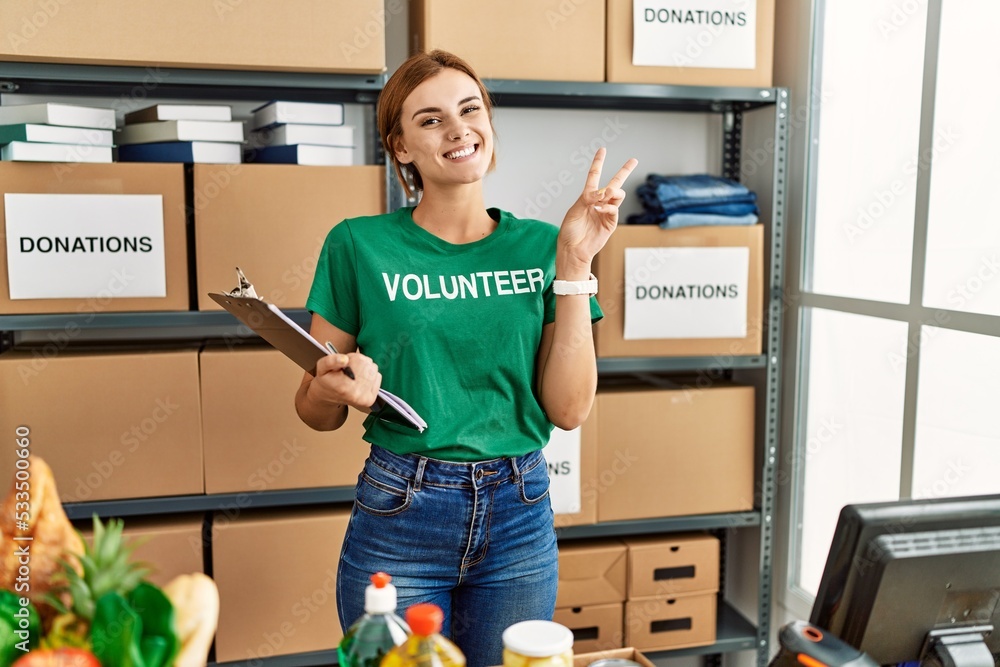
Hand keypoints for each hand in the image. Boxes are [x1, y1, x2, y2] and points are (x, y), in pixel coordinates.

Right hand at [309, 351, 381, 412]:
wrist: (327, 395)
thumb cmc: (326, 379)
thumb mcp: (321, 366)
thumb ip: (330, 361)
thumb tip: (345, 359)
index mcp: (344, 387)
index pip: (360, 360)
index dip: (352, 357)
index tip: (345, 363)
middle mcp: (356, 395)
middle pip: (368, 364)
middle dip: (359, 362)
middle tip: (349, 368)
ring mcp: (364, 399)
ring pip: (373, 369)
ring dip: (364, 368)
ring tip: (353, 373)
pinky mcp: (370, 399)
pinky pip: (378, 377)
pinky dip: (370, 375)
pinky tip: (360, 379)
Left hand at [557, 147, 637, 274]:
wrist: (574, 249)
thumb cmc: (570, 231)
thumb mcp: (574, 211)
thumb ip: (587, 199)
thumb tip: (603, 192)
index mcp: (587, 197)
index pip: (594, 176)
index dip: (598, 162)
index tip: (602, 149)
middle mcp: (599, 202)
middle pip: (615, 183)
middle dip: (625, 171)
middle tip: (633, 160)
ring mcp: (606, 212)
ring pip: (618, 195)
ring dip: (613, 192)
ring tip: (605, 195)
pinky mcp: (611, 223)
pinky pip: (614, 209)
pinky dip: (607, 207)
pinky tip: (599, 209)